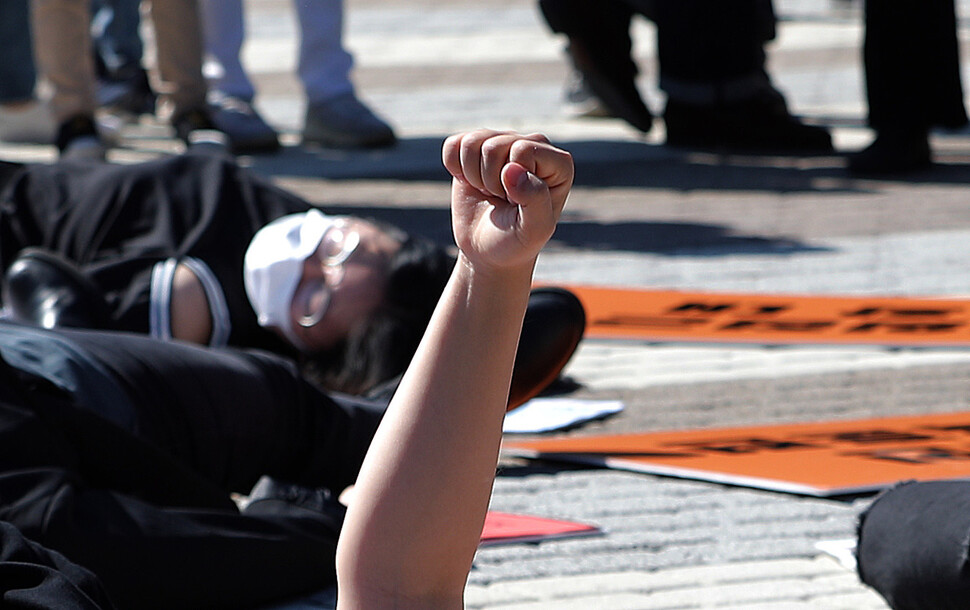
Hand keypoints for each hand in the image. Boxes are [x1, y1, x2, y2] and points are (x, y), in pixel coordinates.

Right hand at [442, 130, 573, 271]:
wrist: (489, 251)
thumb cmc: (517, 242)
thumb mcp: (534, 230)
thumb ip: (534, 199)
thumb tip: (511, 169)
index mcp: (559, 163)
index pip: (523, 150)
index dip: (512, 182)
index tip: (518, 203)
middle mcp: (534, 145)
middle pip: (495, 146)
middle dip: (491, 181)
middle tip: (503, 201)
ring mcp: (504, 142)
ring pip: (473, 143)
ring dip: (474, 176)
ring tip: (490, 192)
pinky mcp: (477, 146)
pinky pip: (454, 144)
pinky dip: (454, 168)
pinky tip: (472, 183)